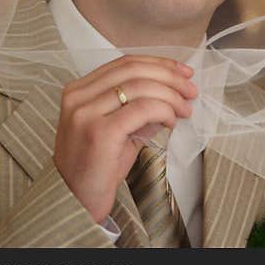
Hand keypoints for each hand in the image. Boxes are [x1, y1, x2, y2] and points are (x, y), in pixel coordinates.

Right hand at [52, 54, 196, 223]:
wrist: (74, 201)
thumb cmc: (95, 167)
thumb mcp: (117, 129)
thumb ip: (139, 107)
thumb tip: (173, 93)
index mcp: (79, 91)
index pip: (124, 63)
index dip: (158, 64)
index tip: (181, 72)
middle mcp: (78, 97)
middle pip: (134, 70)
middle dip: (169, 76)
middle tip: (190, 90)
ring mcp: (87, 113)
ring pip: (141, 87)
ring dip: (171, 96)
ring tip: (184, 110)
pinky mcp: (100, 132)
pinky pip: (143, 109)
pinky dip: (164, 110)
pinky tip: (171, 121)